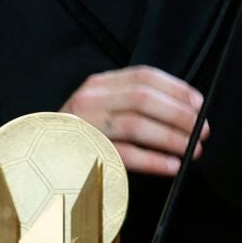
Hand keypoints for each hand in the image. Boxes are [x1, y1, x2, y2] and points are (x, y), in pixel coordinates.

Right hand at [61, 65, 208, 175]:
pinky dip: (153, 160)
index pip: (144, 76)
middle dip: (179, 114)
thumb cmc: (81, 138)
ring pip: (136, 124)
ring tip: (192, 149)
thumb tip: (185, 112)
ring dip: (171, 137)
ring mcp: (84, 125)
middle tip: (202, 130)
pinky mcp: (84, 152)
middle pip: (143, 98)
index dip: (176, 89)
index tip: (199, 104)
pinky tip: (171, 166)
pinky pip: (124, 154)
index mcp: (99, 85)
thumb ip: (133, 105)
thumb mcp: (103, 111)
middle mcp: (90, 99)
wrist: (40, 161)